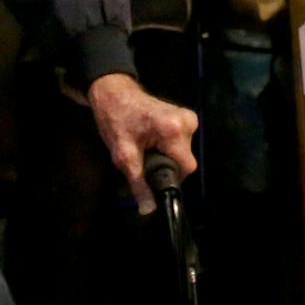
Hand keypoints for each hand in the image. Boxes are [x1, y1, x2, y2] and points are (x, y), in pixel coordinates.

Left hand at [88, 73, 199, 212]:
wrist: (115, 94)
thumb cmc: (116, 121)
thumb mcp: (123, 156)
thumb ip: (138, 184)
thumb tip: (148, 210)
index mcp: (174, 130)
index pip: (186, 169)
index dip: (169, 176)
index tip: (151, 171)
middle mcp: (188, 122)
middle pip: (185, 161)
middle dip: (166, 165)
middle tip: (144, 156)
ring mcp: (189, 118)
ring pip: (184, 153)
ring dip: (167, 156)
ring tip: (146, 145)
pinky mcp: (187, 118)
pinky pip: (182, 144)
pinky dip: (169, 147)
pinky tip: (153, 139)